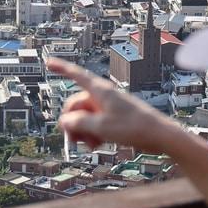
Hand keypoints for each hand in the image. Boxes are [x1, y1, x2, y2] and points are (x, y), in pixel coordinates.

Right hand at [47, 58, 177, 153]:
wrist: (159, 135)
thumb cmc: (133, 128)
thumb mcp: (100, 127)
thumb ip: (78, 123)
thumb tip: (64, 121)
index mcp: (100, 91)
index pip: (76, 75)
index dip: (61, 68)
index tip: (48, 62)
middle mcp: (103, 96)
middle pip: (76, 105)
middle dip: (72, 123)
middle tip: (75, 141)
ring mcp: (108, 107)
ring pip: (85, 117)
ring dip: (83, 131)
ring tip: (91, 146)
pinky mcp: (114, 118)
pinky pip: (95, 123)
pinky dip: (92, 134)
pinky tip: (97, 145)